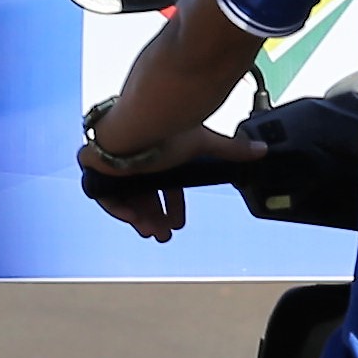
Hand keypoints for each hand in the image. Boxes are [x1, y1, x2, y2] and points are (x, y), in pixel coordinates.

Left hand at [83, 118, 255, 244]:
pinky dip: (118, 210)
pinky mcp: (96, 167)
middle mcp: (135, 159)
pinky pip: (104, 195)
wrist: (140, 122)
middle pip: (143, 196)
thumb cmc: (169, 130)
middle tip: (165, 235)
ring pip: (125, 198)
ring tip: (154, 233)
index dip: (171, 205)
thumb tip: (262, 150)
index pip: (163, 185)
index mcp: (157, 154)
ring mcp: (114, 164)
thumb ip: (231, 149)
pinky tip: (134, 220)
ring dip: (140, 218)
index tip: (178, 222)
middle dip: (155, 218)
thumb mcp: (203, 145)